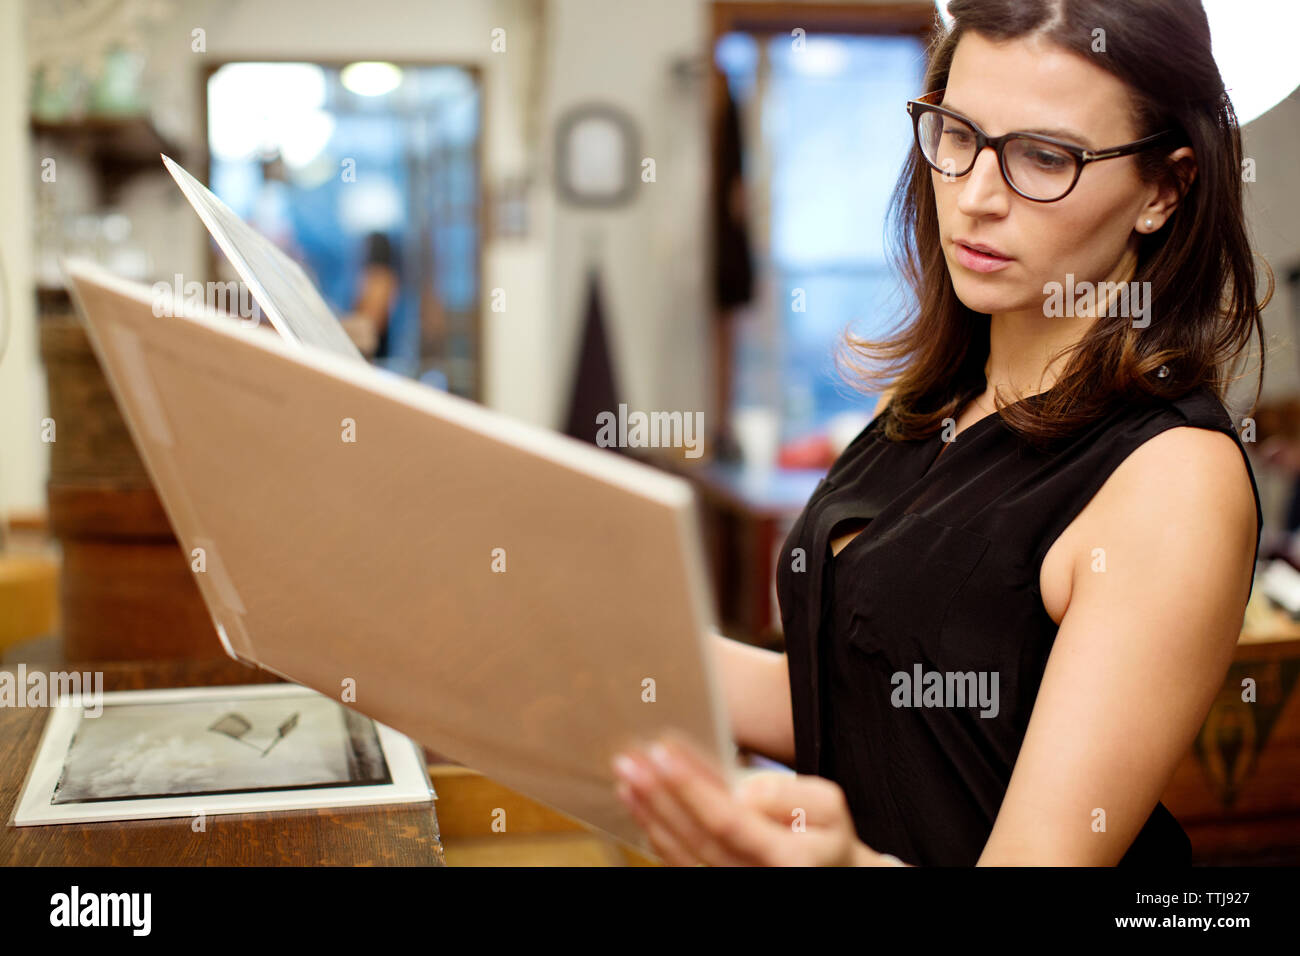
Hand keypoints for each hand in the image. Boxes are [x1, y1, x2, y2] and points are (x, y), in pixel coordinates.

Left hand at [611, 731, 906, 865]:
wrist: (829, 871)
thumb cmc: (826, 833)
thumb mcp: (829, 806)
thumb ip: (793, 794)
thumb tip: (748, 790)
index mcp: (786, 857)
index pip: (728, 820)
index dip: (692, 787)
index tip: (663, 752)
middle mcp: (754, 877)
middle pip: (696, 836)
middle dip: (659, 795)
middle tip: (630, 759)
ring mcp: (731, 882)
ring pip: (681, 852)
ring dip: (649, 812)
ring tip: (627, 774)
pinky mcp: (716, 880)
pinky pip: (680, 863)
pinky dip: (654, 832)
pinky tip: (638, 803)